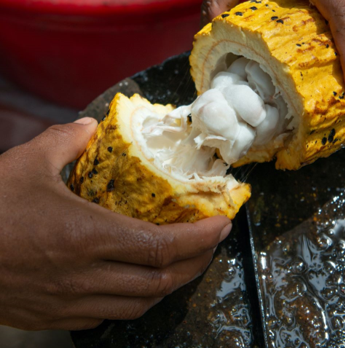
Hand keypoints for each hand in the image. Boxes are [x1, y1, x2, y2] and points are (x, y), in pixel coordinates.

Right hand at [0, 118, 232, 330]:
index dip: (201, 238)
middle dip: (197, 263)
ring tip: (182, 264)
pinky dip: (133, 301)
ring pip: (139, 305)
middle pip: (162, 280)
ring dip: (169, 285)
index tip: (221, 225)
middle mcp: (86, 276)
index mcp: (88, 236)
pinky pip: (107, 317)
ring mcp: (69, 302)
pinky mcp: (51, 317)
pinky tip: (135, 284)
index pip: (164, 246)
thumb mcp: (24, 164)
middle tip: (210, 243)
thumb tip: (89, 127)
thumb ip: (65, 142)